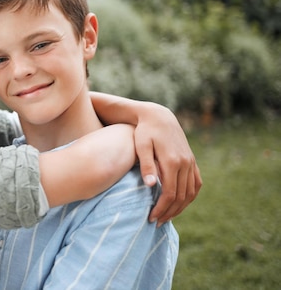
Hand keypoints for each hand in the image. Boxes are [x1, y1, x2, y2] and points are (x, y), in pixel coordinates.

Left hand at [134, 104, 201, 224]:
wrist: (158, 116)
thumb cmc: (145, 131)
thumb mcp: (141, 145)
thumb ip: (146, 165)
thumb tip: (151, 185)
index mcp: (172, 161)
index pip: (170, 193)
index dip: (161, 208)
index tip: (151, 218)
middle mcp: (185, 163)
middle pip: (182, 196)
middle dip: (169, 212)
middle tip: (156, 222)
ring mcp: (191, 162)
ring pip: (191, 192)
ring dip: (180, 207)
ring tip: (167, 216)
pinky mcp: (192, 160)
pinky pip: (196, 183)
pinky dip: (190, 196)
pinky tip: (180, 203)